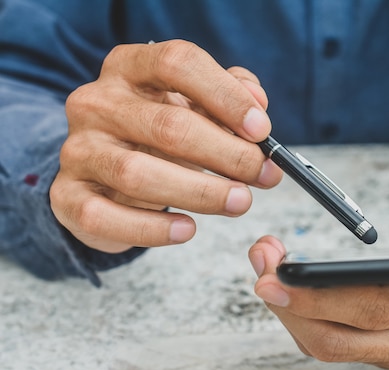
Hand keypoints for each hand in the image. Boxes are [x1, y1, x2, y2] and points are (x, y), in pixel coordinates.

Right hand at [50, 40, 281, 252]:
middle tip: (262, 174)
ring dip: (200, 193)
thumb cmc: (162, 136)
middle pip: (167, 125)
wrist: (109, 175)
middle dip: (226, 154)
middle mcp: (96, 102)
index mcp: (130, 67)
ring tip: (240, 202)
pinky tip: (187, 229)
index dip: (225, 96)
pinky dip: (152, 228)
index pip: (177, 63)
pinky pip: (106, 217)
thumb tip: (257, 103)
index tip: (261, 130)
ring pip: (138, 173)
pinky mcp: (67, 195)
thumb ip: (230, 97)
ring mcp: (78, 149)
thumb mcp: (196, 106)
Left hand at [248, 206, 388, 369]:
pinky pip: (343, 345)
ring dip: (293, 312)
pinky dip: (309, 319)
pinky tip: (292, 289)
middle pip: (342, 335)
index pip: (377, 309)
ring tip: (268, 268)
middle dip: (290, 304)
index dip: (321, 298)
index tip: (276, 276)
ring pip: (335, 347)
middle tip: (258, 262)